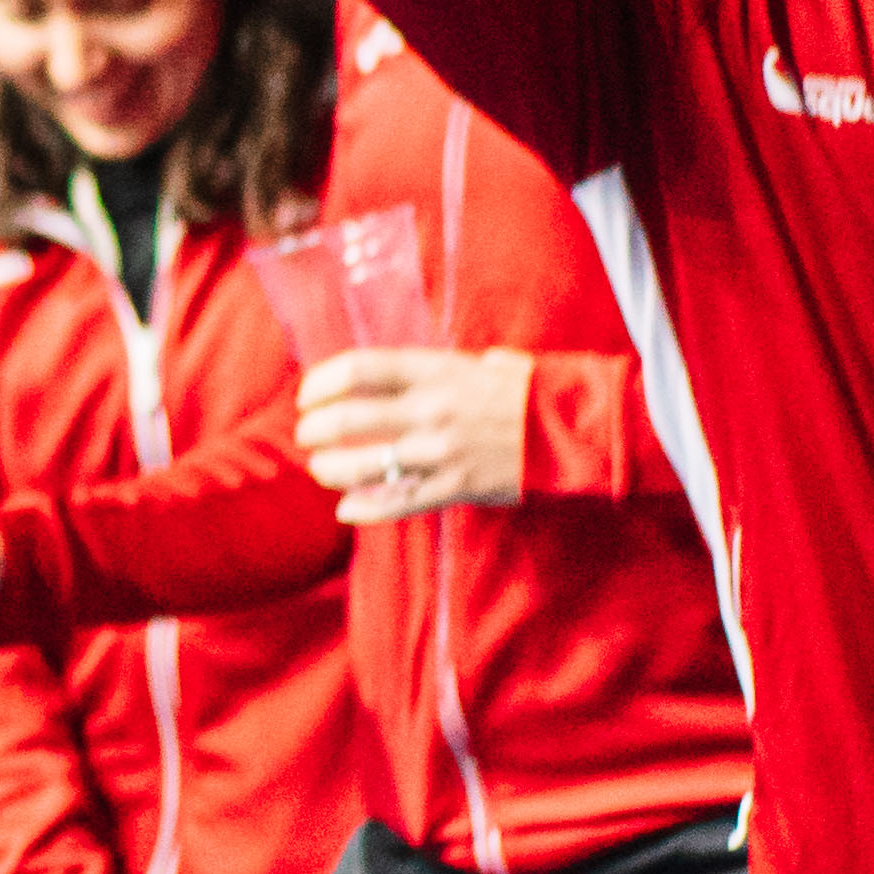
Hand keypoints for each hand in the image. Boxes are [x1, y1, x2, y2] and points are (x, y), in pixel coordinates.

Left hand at [295, 349, 533, 520]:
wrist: (567, 426)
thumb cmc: (516, 391)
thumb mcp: (469, 364)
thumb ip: (423, 371)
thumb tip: (378, 375)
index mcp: (433, 371)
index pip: (359, 370)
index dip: (321, 383)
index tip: (307, 395)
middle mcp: (431, 409)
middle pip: (350, 419)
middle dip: (315, 430)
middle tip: (306, 435)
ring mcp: (441, 450)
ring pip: (365, 465)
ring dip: (331, 469)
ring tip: (322, 469)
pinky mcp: (455, 486)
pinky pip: (399, 501)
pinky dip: (365, 508)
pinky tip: (346, 508)